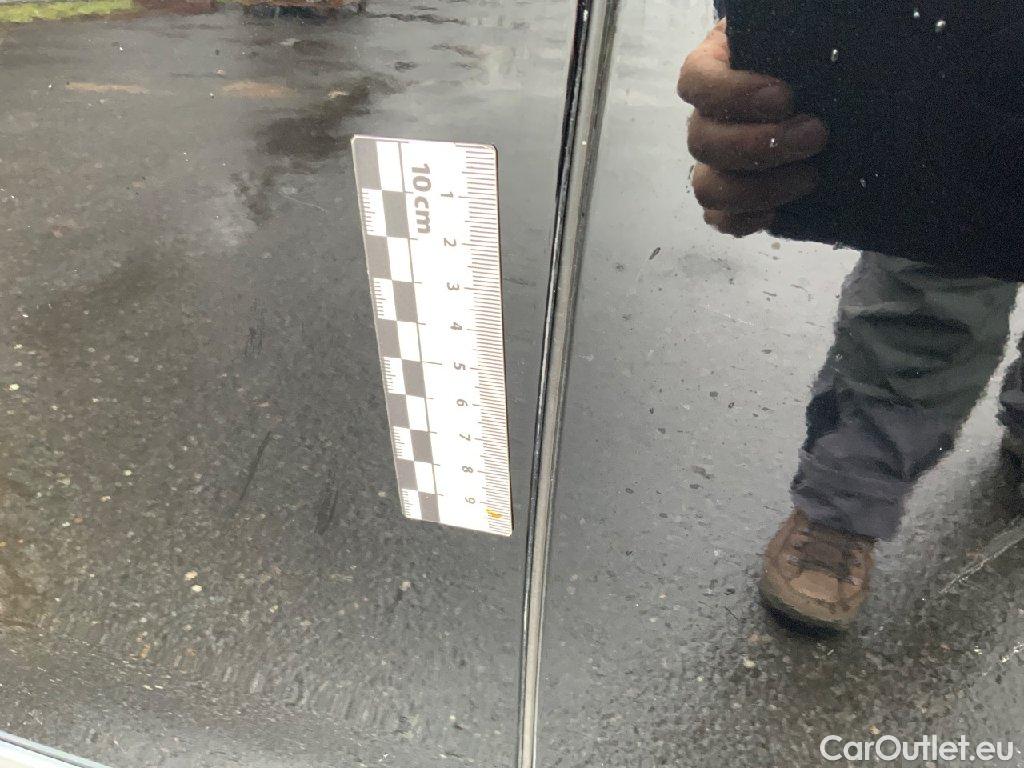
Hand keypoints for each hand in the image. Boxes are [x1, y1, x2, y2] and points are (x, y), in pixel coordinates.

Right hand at [677, 20, 827, 236]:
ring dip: (757, 188)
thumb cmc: (811, 61)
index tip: (785, 98)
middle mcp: (704, 118)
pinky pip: (717, 218)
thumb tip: (803, 73)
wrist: (828, 97)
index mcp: (713, 69)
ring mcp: (711, 161)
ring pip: (707, 187)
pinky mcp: (727, 198)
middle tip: (816, 136)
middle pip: (702, 141)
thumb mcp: (800, 43)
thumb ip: (792, 48)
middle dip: (761, 145)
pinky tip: (777, 213)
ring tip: (810, 177)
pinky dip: (743, 220)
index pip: (695, 82)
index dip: (732, 95)